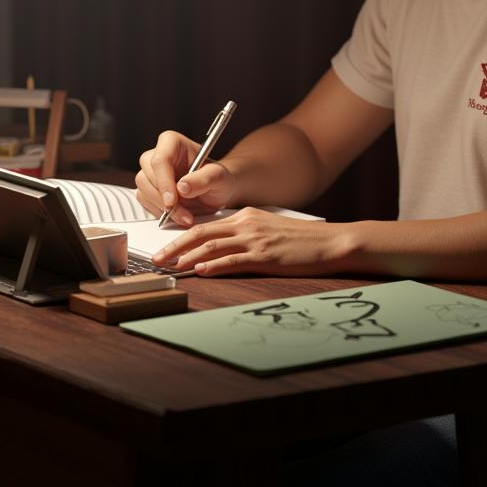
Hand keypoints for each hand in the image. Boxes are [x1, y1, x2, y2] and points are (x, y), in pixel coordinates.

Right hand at [135, 131, 236, 225]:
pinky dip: (159, 213)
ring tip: (186, 216)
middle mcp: (158, 155)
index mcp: (172, 142)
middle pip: (147, 176)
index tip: (172, 201)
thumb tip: (182, 187)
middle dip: (164, 199)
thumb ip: (204, 179)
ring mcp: (150, 172)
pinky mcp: (148, 189)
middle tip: (185, 215)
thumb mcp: (219, 177)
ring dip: (163, 209)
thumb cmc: (218, 178)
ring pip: (143, 190)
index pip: (160, 160)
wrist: (216, 191)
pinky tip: (177, 215)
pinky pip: (144, 202)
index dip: (164, 182)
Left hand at [151, 207, 353, 276]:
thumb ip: (245, 235)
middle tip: (156, 258)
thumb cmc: (301, 241)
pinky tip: (200, 270)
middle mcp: (246, 224)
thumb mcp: (268, 230)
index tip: (166, 247)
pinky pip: (233, 260)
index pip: (207, 225)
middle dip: (175, 245)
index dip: (182, 236)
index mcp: (246, 216)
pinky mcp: (264, 256)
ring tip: (170, 266)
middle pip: (202, 233)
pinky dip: (213, 265)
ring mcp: (255, 239)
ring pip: (212, 246)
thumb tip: (220, 250)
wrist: (330, 242)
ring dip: (187, 257)